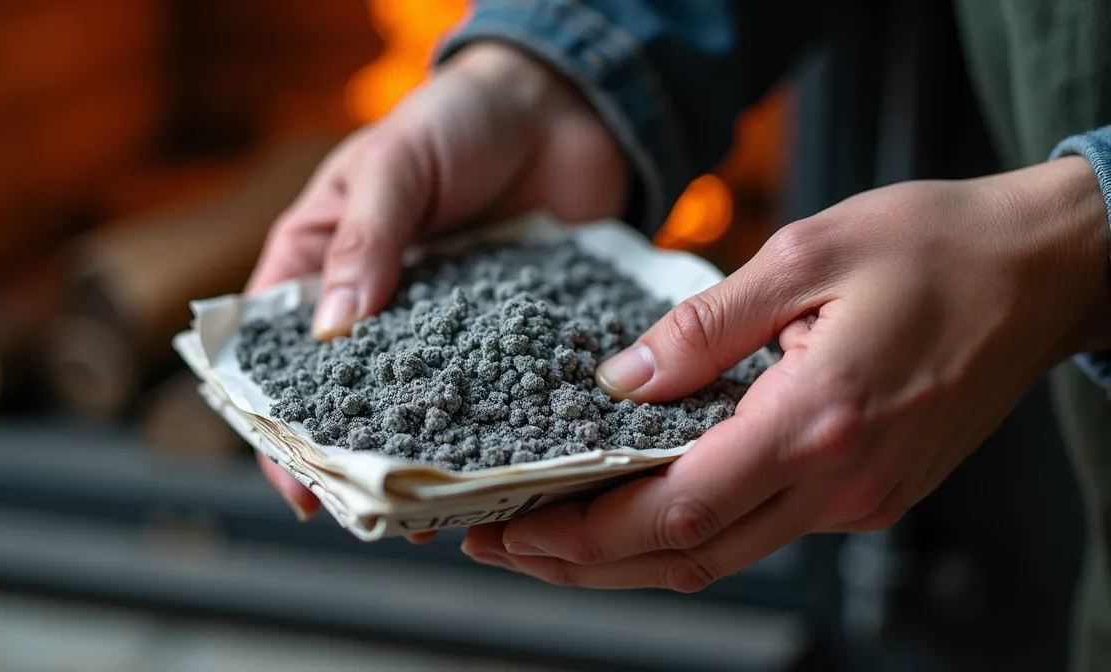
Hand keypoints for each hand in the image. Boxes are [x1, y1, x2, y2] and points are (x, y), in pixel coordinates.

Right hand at [244, 41, 629, 523]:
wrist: (562, 107)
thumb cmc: (457, 119)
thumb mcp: (394, 164)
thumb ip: (364, 239)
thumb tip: (330, 327)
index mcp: (320, 264)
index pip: (276, 357)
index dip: (279, 426)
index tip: (299, 487)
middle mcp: (376, 310)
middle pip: (349, 402)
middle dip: (357, 463)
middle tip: (379, 517)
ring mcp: (444, 330)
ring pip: (423, 412)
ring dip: (430, 463)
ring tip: (443, 516)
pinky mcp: (508, 336)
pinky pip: (497, 394)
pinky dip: (498, 432)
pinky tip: (506, 471)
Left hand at [461, 156, 1110, 588]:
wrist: (1044, 271)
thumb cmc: (936, 247)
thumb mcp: (804, 254)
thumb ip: (701, 327)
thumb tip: (619, 381)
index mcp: (818, 419)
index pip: (678, 510)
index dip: (586, 533)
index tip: (516, 530)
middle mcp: (841, 480)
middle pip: (689, 557)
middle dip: (584, 563)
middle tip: (502, 548)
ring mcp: (861, 499)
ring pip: (723, 555)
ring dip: (629, 558)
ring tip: (550, 540)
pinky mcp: (870, 495)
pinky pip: (762, 531)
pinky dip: (688, 531)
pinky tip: (637, 509)